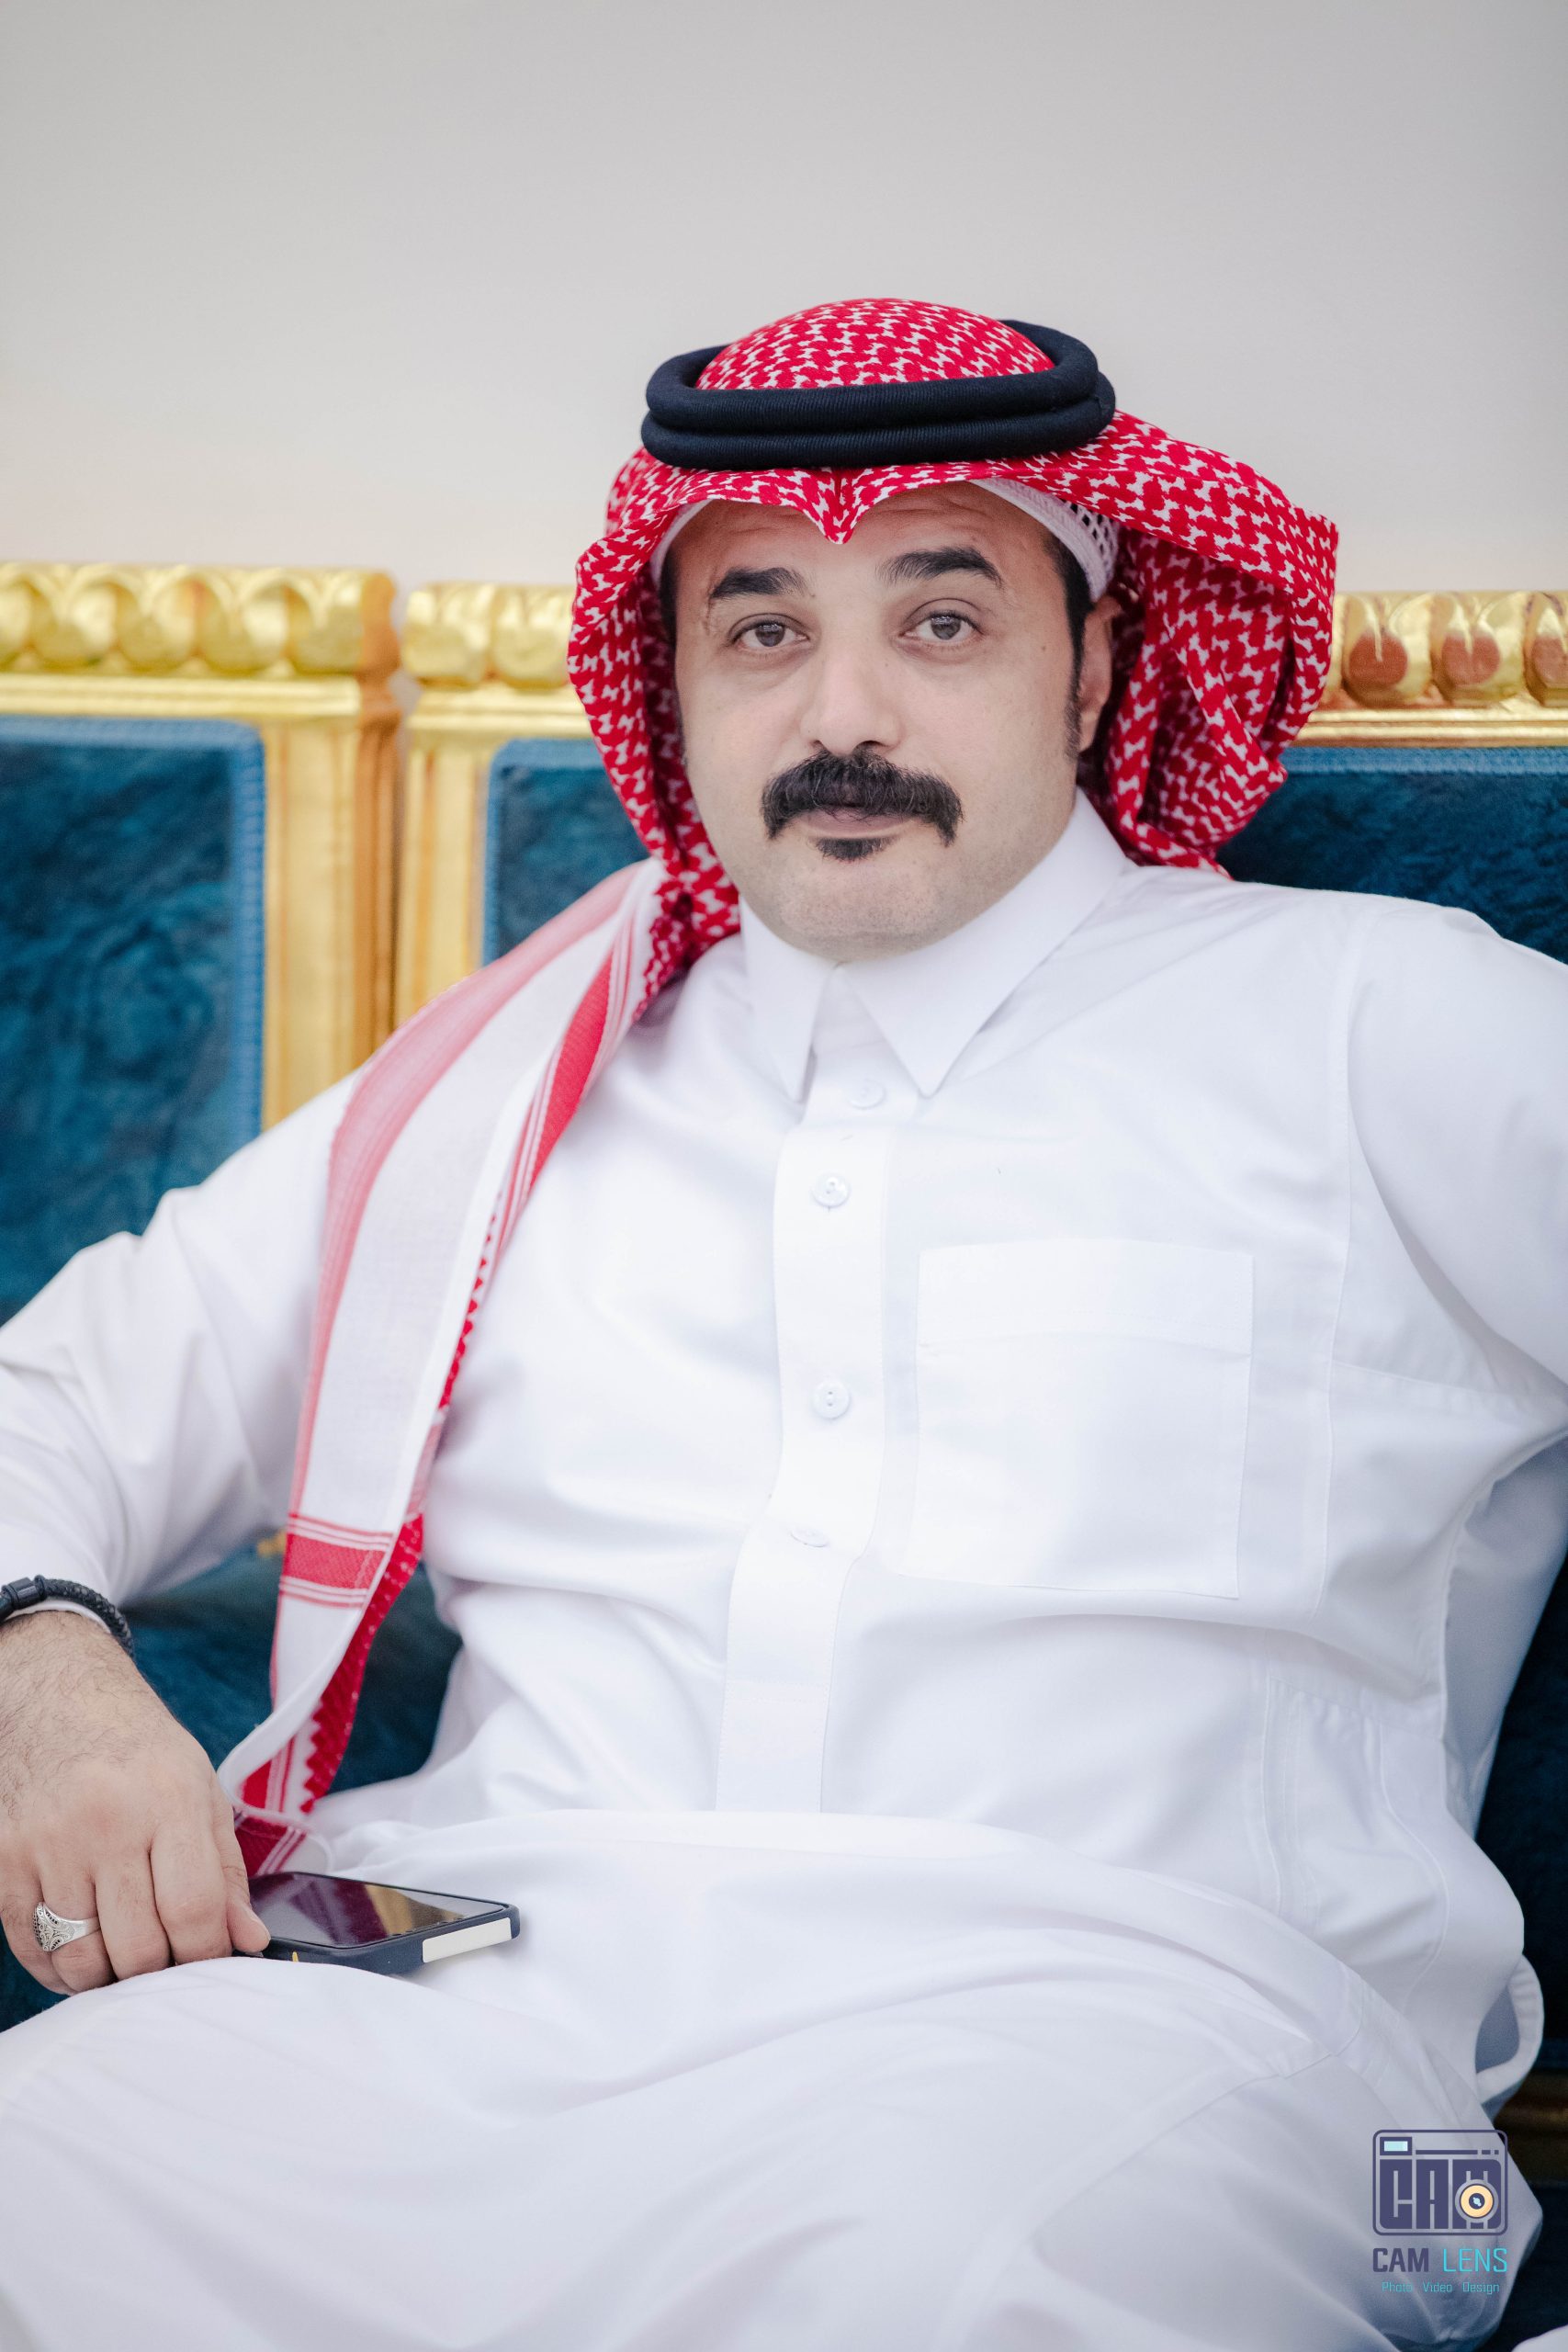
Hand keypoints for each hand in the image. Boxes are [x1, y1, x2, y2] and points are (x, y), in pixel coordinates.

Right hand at [0, 1609, 271, 1994]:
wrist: (57, 1698)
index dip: (207, 1955)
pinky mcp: (6, 1859)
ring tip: (124, 1959)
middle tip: (166, 1960)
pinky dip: (59, 1969)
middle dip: (159, 1971)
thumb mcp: (199, 1791)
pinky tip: (81, 1953)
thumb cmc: (139, 1750)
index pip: (194, 1911)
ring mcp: (49, 1843)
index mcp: (169, 1800)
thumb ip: (225, 1871)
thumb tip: (248, 1941)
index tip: (209, 1960)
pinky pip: (31, 1948)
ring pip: (81, 1959)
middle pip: (138, 1947)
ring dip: (108, 1977)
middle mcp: (107, 1822)